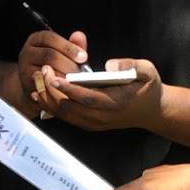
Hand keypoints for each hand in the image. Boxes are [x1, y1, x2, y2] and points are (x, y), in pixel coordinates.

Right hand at [18, 28, 90, 117]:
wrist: (37, 84)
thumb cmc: (55, 65)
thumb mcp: (63, 52)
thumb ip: (73, 45)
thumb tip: (80, 36)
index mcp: (36, 39)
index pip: (51, 38)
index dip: (69, 47)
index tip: (84, 57)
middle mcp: (27, 52)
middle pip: (50, 55)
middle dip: (69, 64)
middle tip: (82, 74)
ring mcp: (25, 69)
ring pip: (46, 72)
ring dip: (64, 78)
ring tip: (77, 83)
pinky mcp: (26, 85)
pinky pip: (44, 87)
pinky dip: (58, 89)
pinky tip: (69, 91)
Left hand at [38, 57, 164, 131]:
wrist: (153, 111)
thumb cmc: (149, 88)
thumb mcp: (148, 71)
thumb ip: (131, 65)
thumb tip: (109, 65)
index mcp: (116, 103)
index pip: (87, 98)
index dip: (68, 89)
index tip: (52, 76)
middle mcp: (103, 117)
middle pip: (71, 108)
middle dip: (52, 91)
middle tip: (41, 71)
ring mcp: (95, 123)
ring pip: (65, 114)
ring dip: (48, 99)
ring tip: (37, 79)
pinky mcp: (90, 124)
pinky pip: (66, 117)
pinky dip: (51, 107)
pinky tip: (40, 94)